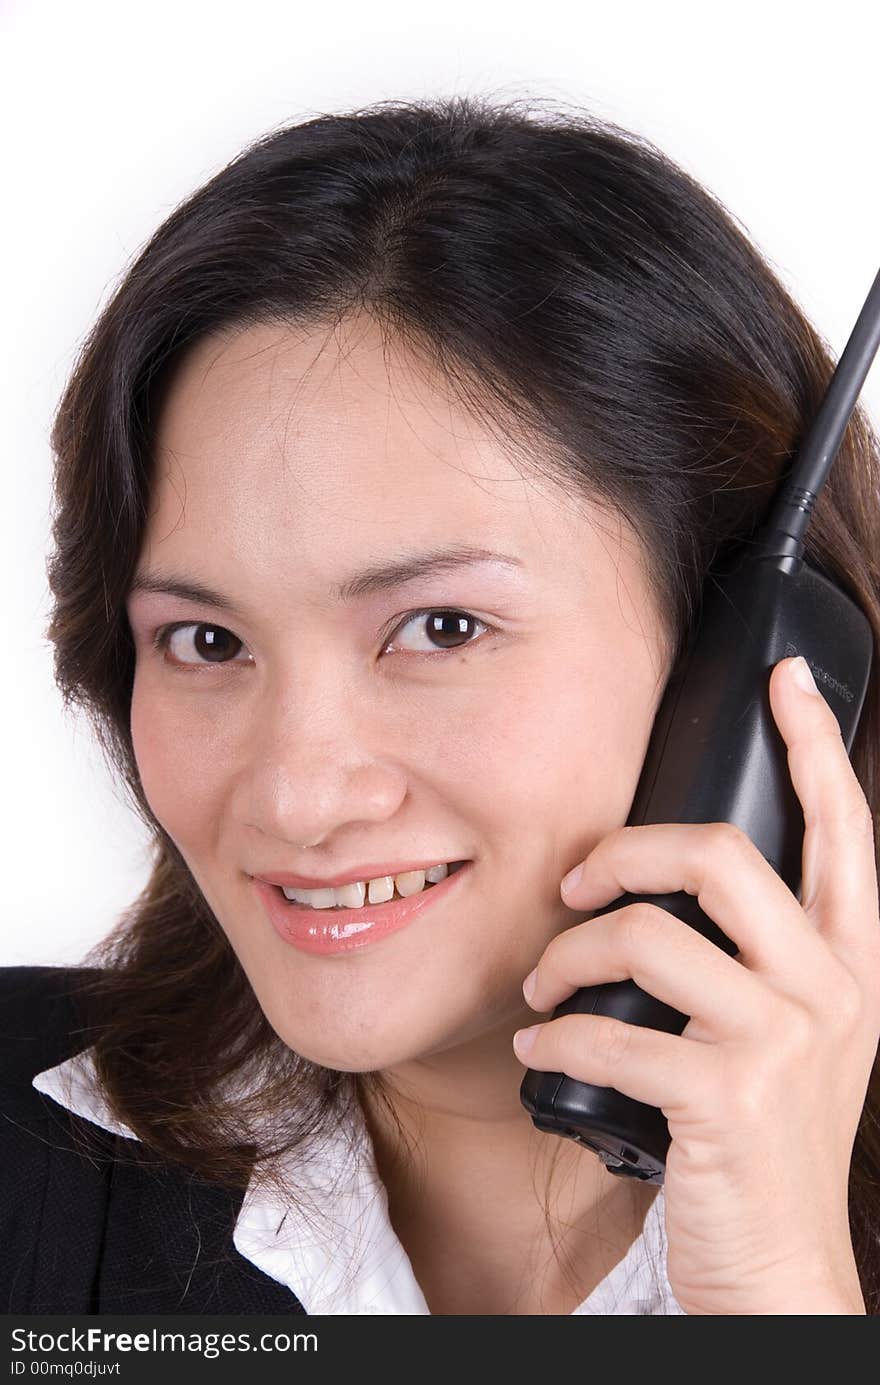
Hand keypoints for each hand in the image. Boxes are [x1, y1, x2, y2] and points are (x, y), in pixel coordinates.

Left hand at [513, 655, 879, 1314]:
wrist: (778, 1262)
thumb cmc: (767, 1134)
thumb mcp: (796, 1031)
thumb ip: (762, 954)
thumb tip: (676, 876)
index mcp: (849, 960)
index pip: (844, 828)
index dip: (814, 745)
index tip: (786, 681)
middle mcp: (829, 988)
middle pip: (720, 855)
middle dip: (626, 853)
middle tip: (576, 882)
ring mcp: (782, 1042)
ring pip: (648, 936)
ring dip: (568, 954)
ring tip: (543, 984)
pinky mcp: (724, 1097)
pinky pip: (608, 1032)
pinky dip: (554, 1032)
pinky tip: (540, 1043)